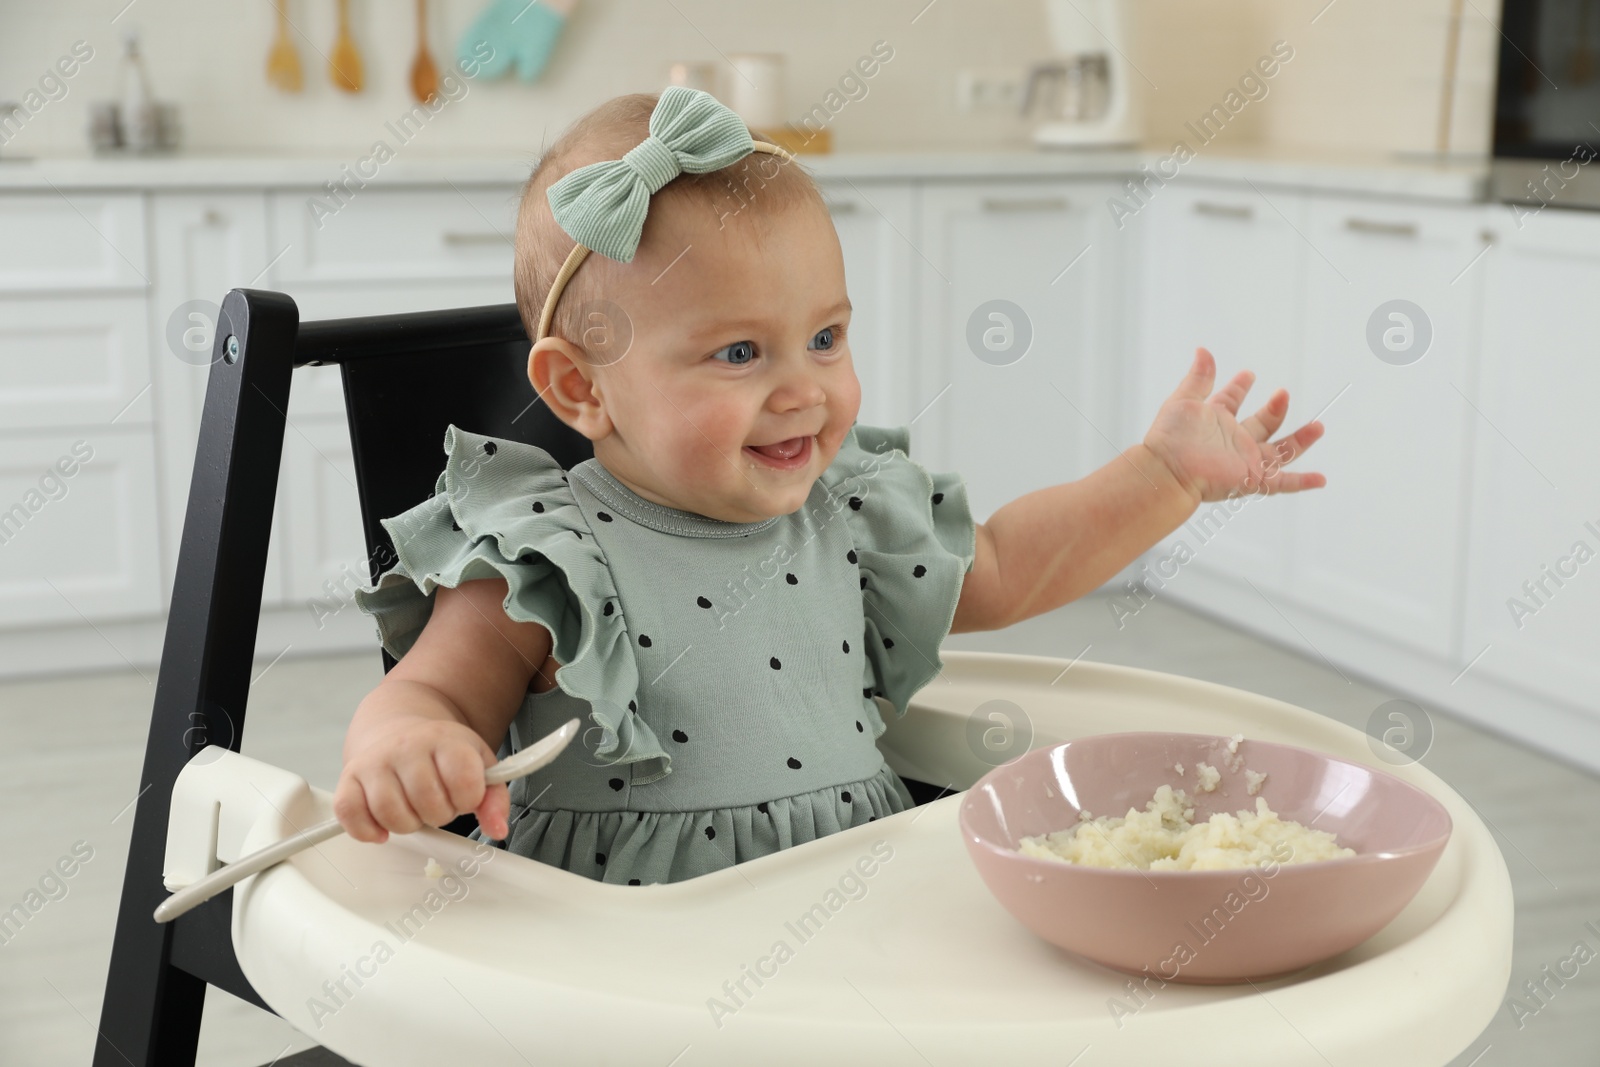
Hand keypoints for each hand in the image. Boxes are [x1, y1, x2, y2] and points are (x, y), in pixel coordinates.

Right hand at [333, 718, 510, 843]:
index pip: (463, 780)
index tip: (465, 794)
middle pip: (427, 803)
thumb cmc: (441, 753)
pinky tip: (382, 825)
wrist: (402, 729)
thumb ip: (494, 798)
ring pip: (390, 814)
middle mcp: (406, 747)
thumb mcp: (478, 765)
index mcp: (444, 740)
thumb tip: (497, 829)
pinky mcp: (348, 778)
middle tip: (438, 802)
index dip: (468, 799)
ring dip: (407, 824)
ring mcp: (375, 761)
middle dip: (438, 813)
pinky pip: (351, 814)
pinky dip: (367, 830)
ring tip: (413, 809)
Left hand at [1142, 348, 1325, 502]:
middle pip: (1263, 424)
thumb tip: (1203, 350)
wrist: (1168, 470)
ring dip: (1301, 440)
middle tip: (1283, 393)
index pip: (1232, 401)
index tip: (1248, 375)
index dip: (1240, 387)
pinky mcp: (1253, 479)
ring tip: (1318, 426)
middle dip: (1276, 409)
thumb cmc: (1170, 437)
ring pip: (1281, 451)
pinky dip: (1303, 483)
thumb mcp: (1184, 400)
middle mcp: (1234, 441)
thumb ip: (1199, 377)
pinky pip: (1282, 483)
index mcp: (1216, 420)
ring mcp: (1246, 461)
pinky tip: (1321, 480)